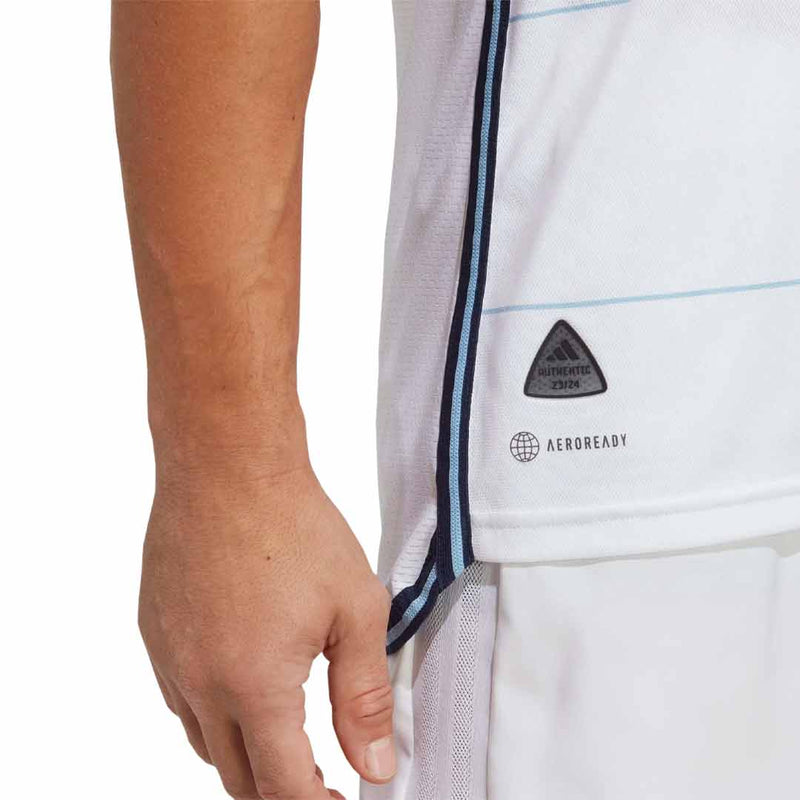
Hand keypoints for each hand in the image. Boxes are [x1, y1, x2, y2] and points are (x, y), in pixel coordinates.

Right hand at [139, 462, 394, 798]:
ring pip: (203, 742)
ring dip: (244, 754)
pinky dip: (211, 712)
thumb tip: (376, 764)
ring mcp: (169, 658)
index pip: (283, 789)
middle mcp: (200, 684)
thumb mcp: (354, 610)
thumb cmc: (294, 527)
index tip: (339, 798)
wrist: (228, 467)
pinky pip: (179, 699)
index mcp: (254, 686)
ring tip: (283, 735)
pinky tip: (238, 684)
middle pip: (238, 777)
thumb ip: (364, 696)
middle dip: (281, 789)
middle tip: (320, 776)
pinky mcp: (154, 632)